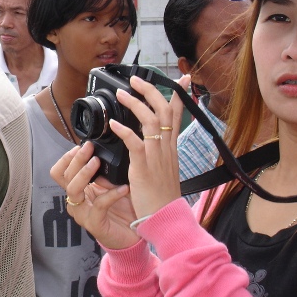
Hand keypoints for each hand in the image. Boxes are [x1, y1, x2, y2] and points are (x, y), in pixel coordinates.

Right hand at [51, 142, 139, 249]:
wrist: (133, 234)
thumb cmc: (122, 208)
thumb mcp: (110, 185)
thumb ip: (102, 173)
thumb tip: (99, 153)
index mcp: (77, 190)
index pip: (59, 172)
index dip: (67, 158)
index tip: (81, 146)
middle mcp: (76, 201)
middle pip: (64, 177)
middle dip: (76, 159)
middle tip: (89, 148)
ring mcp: (82, 214)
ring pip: (74, 189)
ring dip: (85, 173)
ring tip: (98, 162)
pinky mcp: (94, 224)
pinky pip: (99, 205)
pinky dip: (111, 194)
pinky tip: (124, 188)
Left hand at [109, 75, 189, 218]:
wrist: (165, 218)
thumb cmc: (161, 196)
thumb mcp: (164, 168)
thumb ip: (160, 151)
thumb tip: (152, 139)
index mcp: (171, 147)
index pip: (177, 115)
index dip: (179, 95)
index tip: (181, 79)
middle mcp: (166, 147)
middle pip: (164, 111)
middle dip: (151, 91)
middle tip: (136, 79)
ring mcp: (156, 156)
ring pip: (151, 121)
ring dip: (135, 105)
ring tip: (121, 94)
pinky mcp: (144, 166)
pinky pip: (135, 143)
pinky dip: (125, 131)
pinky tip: (115, 124)